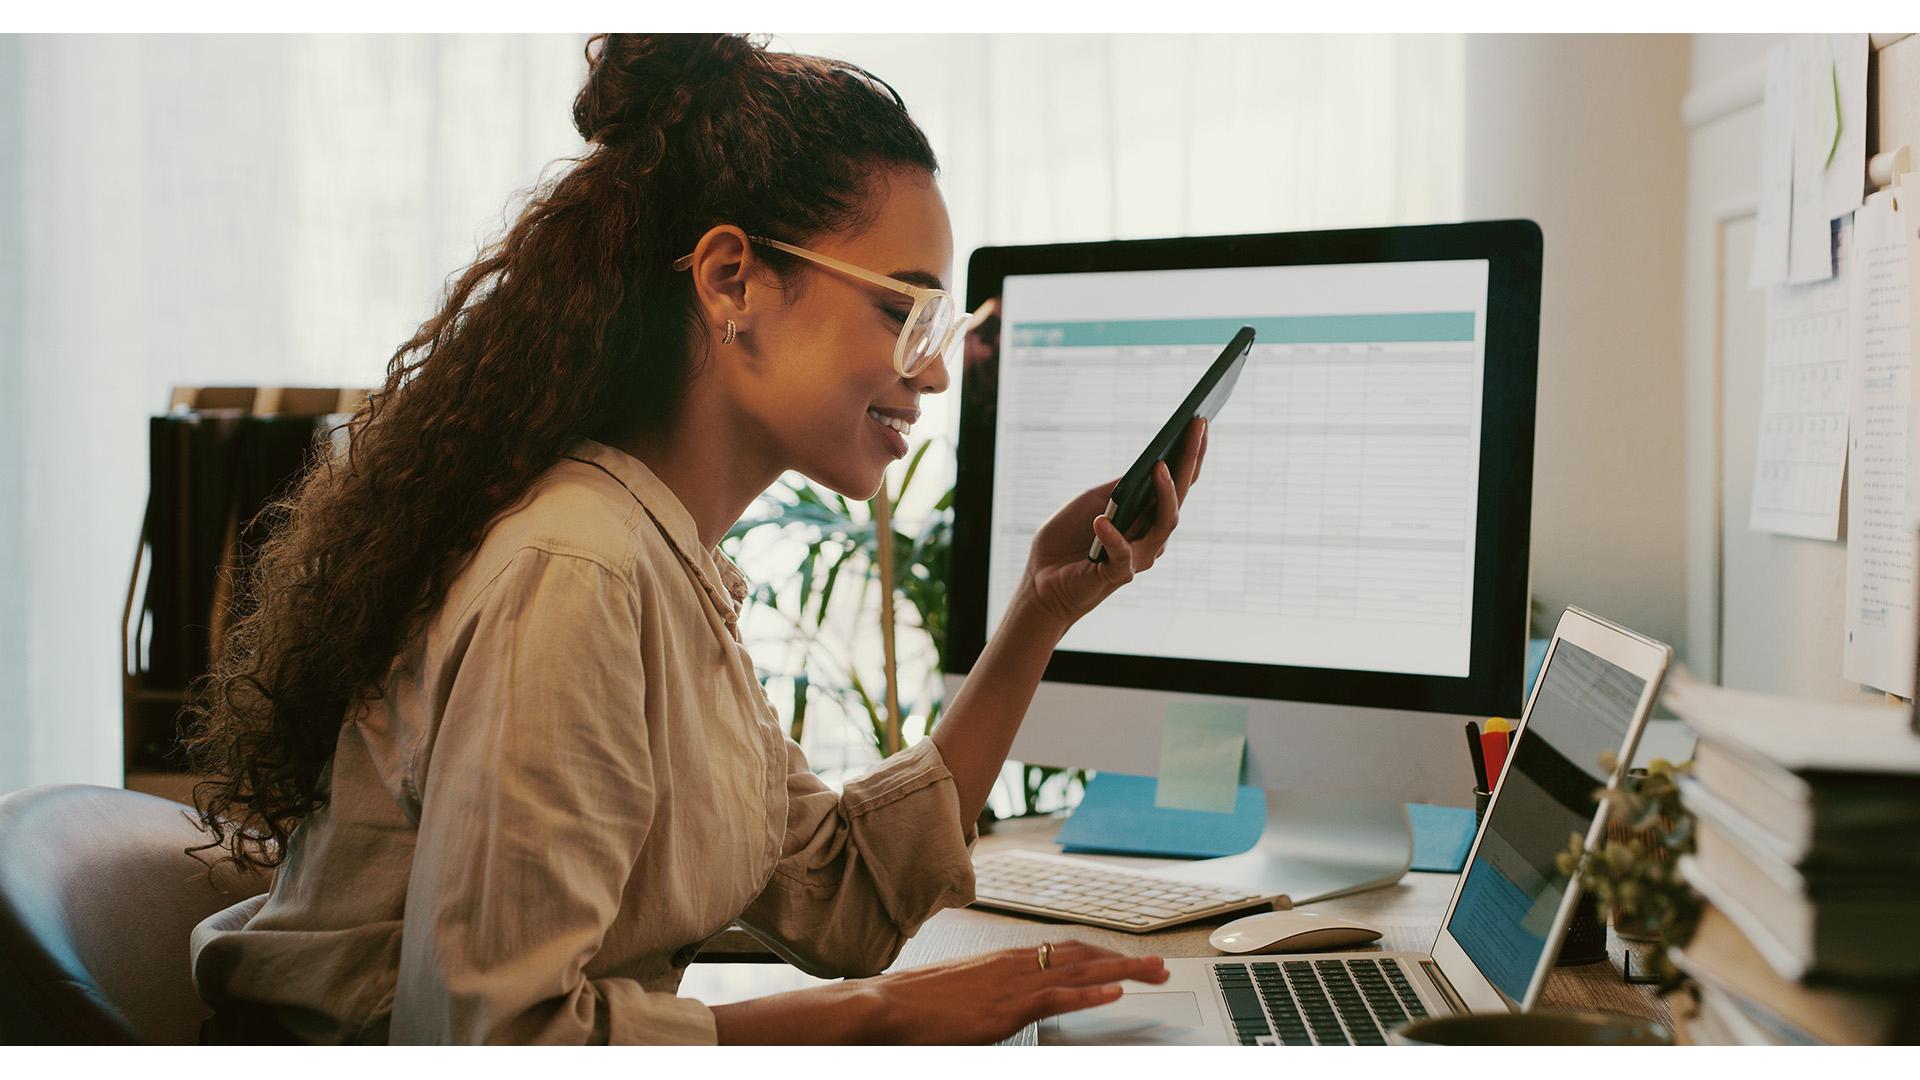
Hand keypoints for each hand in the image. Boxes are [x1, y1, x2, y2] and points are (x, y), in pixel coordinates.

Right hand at [866, 940, 1169, 1043]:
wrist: (884, 1004)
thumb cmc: (916, 1003)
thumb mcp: (964, 993)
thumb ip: (992, 994)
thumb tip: (1004, 1002)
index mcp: (1006, 959)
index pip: (1067, 949)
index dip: (1104, 953)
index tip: (1129, 960)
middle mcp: (1015, 963)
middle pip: (1084, 954)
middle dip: (1125, 960)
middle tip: (1159, 966)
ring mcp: (1012, 983)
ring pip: (1081, 970)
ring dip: (1123, 971)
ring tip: (1154, 973)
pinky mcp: (1006, 1007)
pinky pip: (1057, 996)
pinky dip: (1090, 993)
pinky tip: (1114, 993)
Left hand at [1017, 416, 1208, 628]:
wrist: (1042, 582)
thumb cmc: (1068, 540)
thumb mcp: (1093, 501)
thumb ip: (1120, 487)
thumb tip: (1149, 461)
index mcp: (1146, 516)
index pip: (1176, 481)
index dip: (1190, 452)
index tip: (1199, 420)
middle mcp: (1150, 536)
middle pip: (1179, 496)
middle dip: (1190, 460)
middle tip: (1196, 427)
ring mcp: (1137, 557)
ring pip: (1165, 524)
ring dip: (1166, 494)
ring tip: (1159, 466)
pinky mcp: (1116, 575)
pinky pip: (1121, 554)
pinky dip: (1112, 536)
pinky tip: (1101, 519)